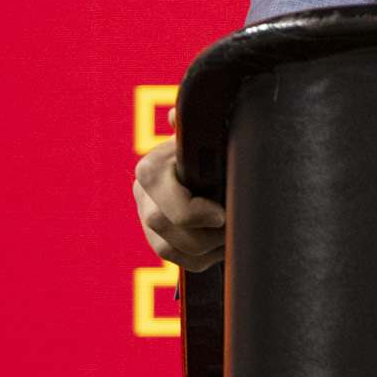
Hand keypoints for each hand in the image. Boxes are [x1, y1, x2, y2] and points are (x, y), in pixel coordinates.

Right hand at [135, 112, 226, 270]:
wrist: (211, 161)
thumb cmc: (212, 146)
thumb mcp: (207, 135)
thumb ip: (192, 128)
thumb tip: (176, 115)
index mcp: (151, 169)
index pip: (162, 200)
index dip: (192, 213)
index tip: (221, 215)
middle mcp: (143, 195)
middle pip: (164, 231)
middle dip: (204, 234)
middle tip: (233, 227)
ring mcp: (147, 219)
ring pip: (169, 249)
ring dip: (206, 248)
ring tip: (233, 235)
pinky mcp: (159, 239)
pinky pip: (178, 260)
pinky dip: (204, 258)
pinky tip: (224, 244)